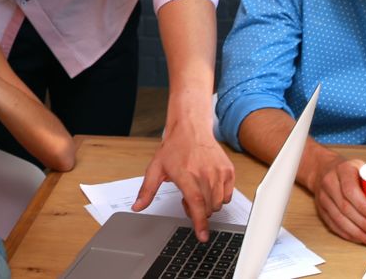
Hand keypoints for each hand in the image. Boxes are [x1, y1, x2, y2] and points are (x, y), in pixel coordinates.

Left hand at [133, 120, 234, 241]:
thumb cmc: (174, 148)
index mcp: (187, 174)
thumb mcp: (155, 168)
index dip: (200, 223)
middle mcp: (205, 173)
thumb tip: (137, 206)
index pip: (196, 203)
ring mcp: (219, 172)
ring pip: (218, 204)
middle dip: (198, 211)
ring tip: (197, 191)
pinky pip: (227, 195)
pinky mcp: (228, 171)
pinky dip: (219, 198)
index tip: (202, 236)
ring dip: (208, 205)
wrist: (191, 129)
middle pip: (207, 208)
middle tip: (187, 199)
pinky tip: (208, 188)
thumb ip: (146, 190)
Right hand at [309, 154, 365, 247]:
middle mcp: (330, 183)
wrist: (323, 169)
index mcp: (343, 169)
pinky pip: (333, 225)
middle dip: (365, 225)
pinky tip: (360, 239)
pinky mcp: (321, 209)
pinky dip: (348, 234)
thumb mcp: (363, 166)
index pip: (351, 190)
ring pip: (339, 219)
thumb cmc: (349, 169)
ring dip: (358, 233)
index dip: (364, 206)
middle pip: (346, 208)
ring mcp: (323, 197)